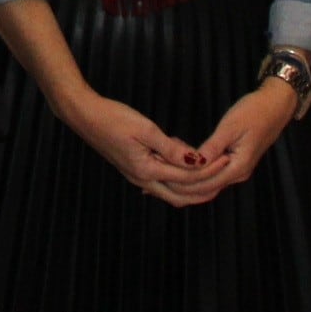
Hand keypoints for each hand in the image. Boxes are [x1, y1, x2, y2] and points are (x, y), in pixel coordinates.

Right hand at [55, 87, 214, 207]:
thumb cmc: (113, 118)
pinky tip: (185, 164)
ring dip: (193, 187)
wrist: (84, 116)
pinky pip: (162, 183)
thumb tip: (195, 160)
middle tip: (224, 176)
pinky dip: (178, 180)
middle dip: (205, 189)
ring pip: (172, 193)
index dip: (209, 169)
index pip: (187, 177)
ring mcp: (137, 177)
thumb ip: (171, 148)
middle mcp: (143, 179)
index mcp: (146, 170)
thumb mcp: (145, 129)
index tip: (226, 158)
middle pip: (182, 196)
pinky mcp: (134, 169)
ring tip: (211, 174)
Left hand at [167, 82, 298, 203]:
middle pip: (204, 187)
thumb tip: (194, 162)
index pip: (205, 183)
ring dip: (186, 178)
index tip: (161, 170)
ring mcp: (236, 170)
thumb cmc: (254, 112)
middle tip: (155, 172)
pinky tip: (178, 165)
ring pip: (207, 182)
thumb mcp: (230, 126)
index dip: (182, 179)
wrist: (276, 106)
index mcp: (238, 167)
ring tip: (161, 169)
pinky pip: (212, 173)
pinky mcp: (233, 163)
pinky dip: (195, 171)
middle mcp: (237, 174)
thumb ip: (212, 147)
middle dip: (180, 182)